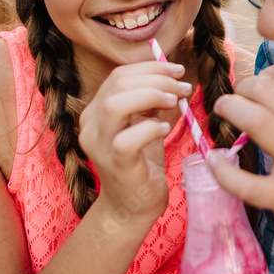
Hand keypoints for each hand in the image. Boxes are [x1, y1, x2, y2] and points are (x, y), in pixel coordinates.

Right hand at [78, 60, 190, 226]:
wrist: (133, 205)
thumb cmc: (141, 162)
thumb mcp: (143, 123)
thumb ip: (149, 100)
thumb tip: (173, 74)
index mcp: (96, 111)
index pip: (119, 75)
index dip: (151, 67)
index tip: (178, 70)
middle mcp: (90, 125)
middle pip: (118, 85)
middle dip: (157, 79)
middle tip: (182, 88)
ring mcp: (100, 146)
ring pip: (115, 106)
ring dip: (151, 96)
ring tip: (174, 103)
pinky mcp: (115, 165)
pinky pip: (127, 140)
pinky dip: (149, 129)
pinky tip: (164, 130)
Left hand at [208, 63, 273, 248]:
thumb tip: (268, 86)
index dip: (263, 74)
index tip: (256, 84)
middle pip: (267, 92)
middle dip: (241, 87)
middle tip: (234, 96)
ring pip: (256, 123)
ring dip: (231, 110)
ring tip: (222, 110)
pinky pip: (246, 183)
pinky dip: (223, 170)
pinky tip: (213, 159)